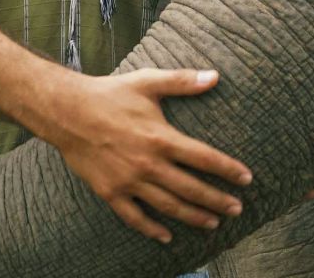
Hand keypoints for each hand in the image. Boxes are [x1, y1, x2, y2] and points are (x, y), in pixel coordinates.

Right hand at [42, 68, 252, 242]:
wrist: (67, 112)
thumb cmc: (110, 94)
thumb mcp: (148, 82)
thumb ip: (182, 81)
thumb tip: (215, 76)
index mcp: (161, 137)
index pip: (204, 158)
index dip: (228, 169)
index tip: (246, 179)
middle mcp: (148, 163)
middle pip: (191, 188)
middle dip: (217, 200)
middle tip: (237, 209)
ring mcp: (129, 181)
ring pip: (168, 206)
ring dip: (193, 216)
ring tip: (212, 224)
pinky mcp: (110, 192)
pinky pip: (134, 217)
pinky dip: (151, 229)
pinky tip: (166, 236)